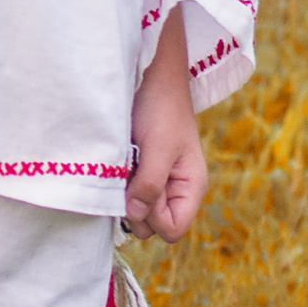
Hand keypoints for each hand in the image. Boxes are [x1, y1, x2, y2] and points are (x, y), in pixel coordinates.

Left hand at [125, 9, 206, 241]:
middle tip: (125, 174)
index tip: (138, 189)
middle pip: (151, 225)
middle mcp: (175, 190)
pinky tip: (117, 161)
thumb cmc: (161, 109)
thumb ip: (150, 184)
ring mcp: (157, 180)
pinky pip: (127, 190)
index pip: (171, 230)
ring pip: (136, 209)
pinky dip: (119, 182)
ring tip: (122, 165)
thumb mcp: (157, 148)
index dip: (151, 217)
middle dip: (134, 207)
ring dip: (123, 193)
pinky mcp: (140, 169)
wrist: (153, 76)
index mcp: (190, 188)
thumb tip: (135, 217)